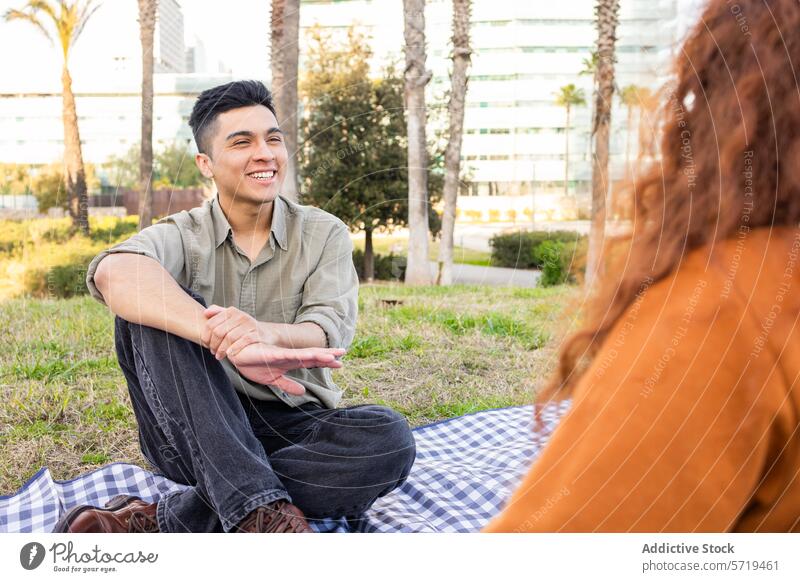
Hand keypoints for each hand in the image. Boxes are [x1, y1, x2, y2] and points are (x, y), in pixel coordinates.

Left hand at [202, 305, 274, 359]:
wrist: (266, 333)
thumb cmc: (245, 327)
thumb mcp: (232, 317)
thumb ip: (218, 312)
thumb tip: (205, 313)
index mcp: (231, 311)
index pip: (211, 324)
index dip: (206, 336)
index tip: (206, 344)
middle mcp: (240, 316)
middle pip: (218, 331)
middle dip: (213, 344)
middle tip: (213, 352)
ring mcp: (249, 325)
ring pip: (229, 338)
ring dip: (221, 349)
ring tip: (219, 356)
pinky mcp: (256, 334)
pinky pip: (243, 341)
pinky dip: (235, 349)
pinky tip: (230, 354)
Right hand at [228, 342, 345, 394]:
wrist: (237, 354)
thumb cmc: (255, 364)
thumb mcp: (274, 379)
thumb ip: (288, 385)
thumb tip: (302, 393)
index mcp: (291, 362)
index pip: (313, 361)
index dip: (326, 362)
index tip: (340, 364)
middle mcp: (289, 356)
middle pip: (312, 355)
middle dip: (328, 354)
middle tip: (344, 353)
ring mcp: (281, 355)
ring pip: (303, 354)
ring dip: (317, 355)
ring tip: (331, 356)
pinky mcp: (271, 355)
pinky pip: (286, 356)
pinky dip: (296, 356)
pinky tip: (306, 357)